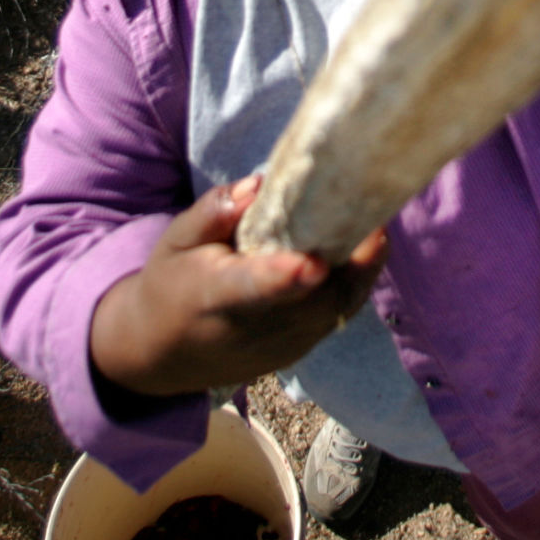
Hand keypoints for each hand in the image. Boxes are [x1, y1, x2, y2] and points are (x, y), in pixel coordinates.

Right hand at [90, 175, 386, 397]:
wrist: (164, 354)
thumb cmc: (172, 283)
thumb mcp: (177, 240)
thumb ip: (215, 211)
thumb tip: (258, 185)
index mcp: (215, 296)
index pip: (253, 289)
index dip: (285, 278)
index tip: (313, 263)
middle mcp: (251, 329)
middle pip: (313, 302)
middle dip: (349, 264)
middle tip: (373, 215)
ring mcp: (278, 347)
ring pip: (335, 311)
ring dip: (361, 271)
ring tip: (375, 225)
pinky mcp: (296, 352)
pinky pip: (337, 316)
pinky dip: (354, 284)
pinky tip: (364, 250)